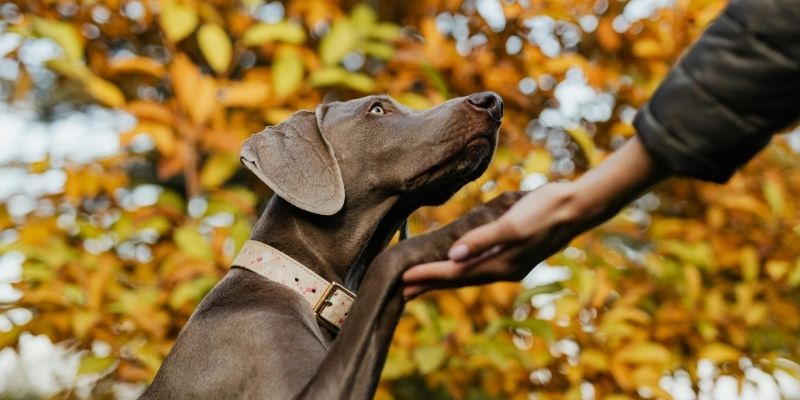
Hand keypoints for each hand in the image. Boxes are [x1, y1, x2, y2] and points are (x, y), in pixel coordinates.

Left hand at [402, 183, 591, 298]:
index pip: (456, 273)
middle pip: (459, 280)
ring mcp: (510, 264)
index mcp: (502, 264)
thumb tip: (453, 256)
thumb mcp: (513, 223)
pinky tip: (453, 266)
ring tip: (419, 283)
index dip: (428, 275)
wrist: (578, 206)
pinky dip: (461, 269)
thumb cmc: (546, 210)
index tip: (403, 278)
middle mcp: (504, 269)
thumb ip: (483, 239)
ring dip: (442, 279)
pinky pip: (478, 267)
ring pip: (468, 275)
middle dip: (430, 284)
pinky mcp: (514, 255)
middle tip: (400, 291)